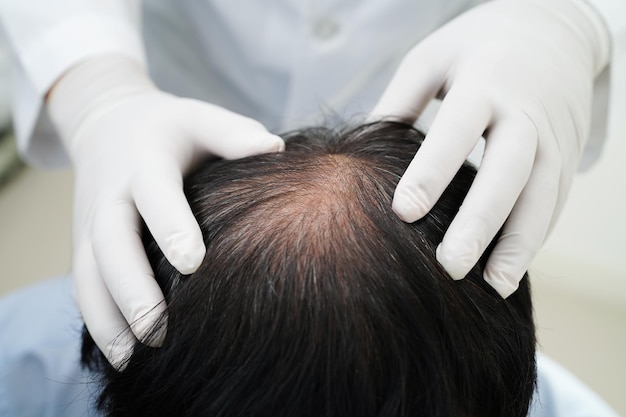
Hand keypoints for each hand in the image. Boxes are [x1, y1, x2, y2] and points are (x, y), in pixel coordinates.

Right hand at [47, 55, 283, 368]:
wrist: (106, 124)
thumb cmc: (169, 128)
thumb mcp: (199, 118)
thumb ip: (233, 133)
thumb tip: (276, 149)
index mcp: (145, 161)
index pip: (154, 195)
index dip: (170, 227)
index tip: (193, 264)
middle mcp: (111, 195)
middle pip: (111, 243)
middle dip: (132, 288)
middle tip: (160, 329)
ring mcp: (90, 222)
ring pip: (88, 274)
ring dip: (108, 318)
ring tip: (136, 356)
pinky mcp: (83, 244)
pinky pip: (83, 286)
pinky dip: (98, 322)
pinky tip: (121, 354)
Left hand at [370, 0, 608, 296]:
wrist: (554, 28)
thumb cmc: (476, 46)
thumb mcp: (432, 58)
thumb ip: (399, 101)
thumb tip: (357, 152)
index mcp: (484, 82)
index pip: (457, 130)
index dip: (432, 171)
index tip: (403, 213)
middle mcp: (524, 113)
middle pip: (507, 172)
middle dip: (480, 222)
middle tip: (450, 266)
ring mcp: (553, 137)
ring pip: (542, 196)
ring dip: (520, 245)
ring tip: (492, 286)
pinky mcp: (568, 156)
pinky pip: (555, 202)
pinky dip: (536, 238)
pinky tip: (510, 269)